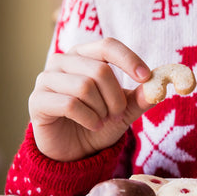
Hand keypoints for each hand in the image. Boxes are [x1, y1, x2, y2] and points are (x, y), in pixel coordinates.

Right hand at [29, 38, 152, 161]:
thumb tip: (159, 86)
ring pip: (85, 86)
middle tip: (117, 114)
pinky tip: (92, 125)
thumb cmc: (99, 121)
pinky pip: (70, 104)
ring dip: (102, 110)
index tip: (146, 77)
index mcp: (85, 55)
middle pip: (100, 70)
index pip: (108, 45)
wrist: (75, 150)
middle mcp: (63, 61)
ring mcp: (46, 79)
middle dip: (116, 98)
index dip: (128, 59)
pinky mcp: (37, 100)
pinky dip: (89, 118)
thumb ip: (140, 97)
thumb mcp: (125, 110)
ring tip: (101, 120)